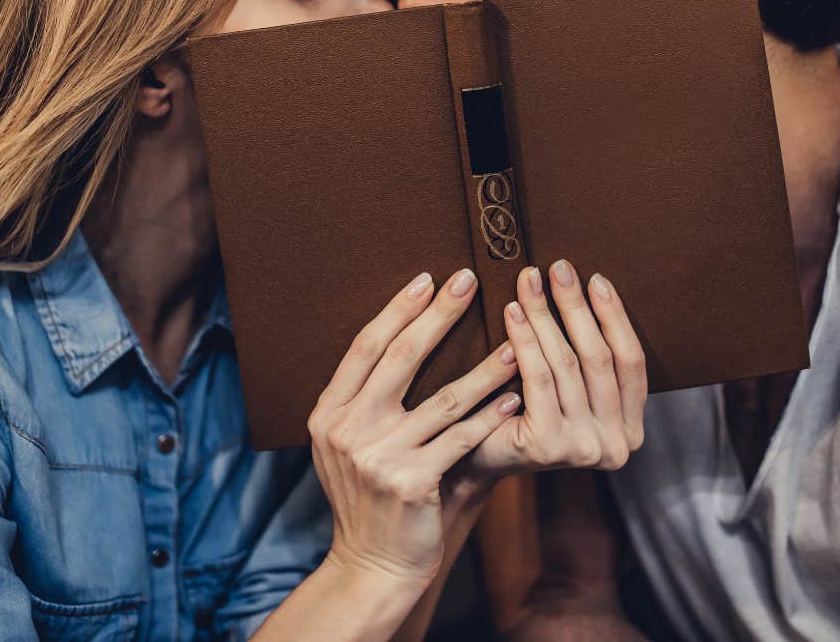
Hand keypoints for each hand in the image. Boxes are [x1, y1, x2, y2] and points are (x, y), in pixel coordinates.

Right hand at [308, 268, 520, 592]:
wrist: (371, 566)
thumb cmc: (368, 495)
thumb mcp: (346, 444)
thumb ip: (364, 399)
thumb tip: (405, 334)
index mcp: (328, 412)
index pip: (366, 346)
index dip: (398, 309)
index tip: (428, 279)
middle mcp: (347, 430)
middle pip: (400, 357)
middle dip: (439, 314)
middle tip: (469, 280)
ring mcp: (378, 458)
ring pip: (444, 398)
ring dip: (485, 367)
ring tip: (517, 342)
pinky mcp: (412, 483)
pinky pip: (462, 439)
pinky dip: (491, 417)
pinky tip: (515, 398)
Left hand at [464, 260, 646, 480]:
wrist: (471, 457)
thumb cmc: (520, 410)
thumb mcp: (565, 386)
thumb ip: (584, 357)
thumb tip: (583, 284)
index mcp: (630, 429)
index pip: (630, 361)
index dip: (614, 316)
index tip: (595, 278)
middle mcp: (616, 445)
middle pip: (598, 358)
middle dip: (576, 306)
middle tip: (558, 267)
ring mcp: (584, 448)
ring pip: (566, 363)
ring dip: (545, 315)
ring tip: (528, 281)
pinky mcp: (549, 445)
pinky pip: (538, 377)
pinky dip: (525, 339)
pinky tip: (512, 311)